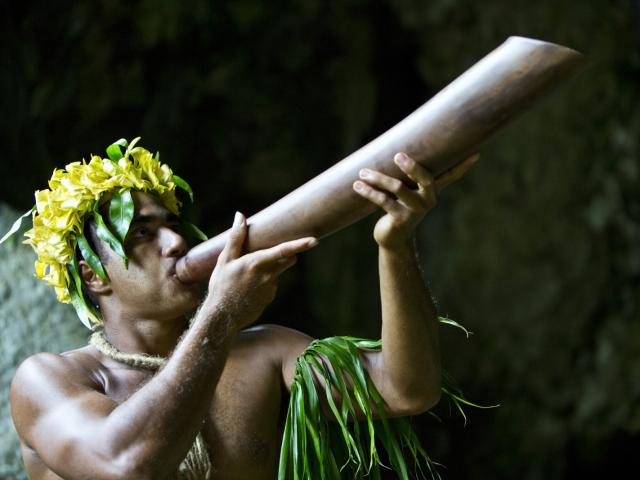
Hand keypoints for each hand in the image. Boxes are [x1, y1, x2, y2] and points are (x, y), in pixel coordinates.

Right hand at [206, 212, 317, 330]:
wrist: (223, 317)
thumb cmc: (221, 286)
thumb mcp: (224, 260)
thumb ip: (235, 237)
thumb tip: (240, 216)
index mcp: (257, 263)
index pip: (283, 250)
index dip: (300, 245)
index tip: (314, 240)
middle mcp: (269, 275)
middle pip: (288, 259)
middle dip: (286, 253)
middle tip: (271, 250)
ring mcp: (271, 287)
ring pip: (277, 271)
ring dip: (270, 268)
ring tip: (247, 275)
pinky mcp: (270, 297)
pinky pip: (271, 283)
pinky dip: (264, 281)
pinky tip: (248, 287)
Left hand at [353, 152, 478, 249]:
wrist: (392, 238)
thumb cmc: (397, 207)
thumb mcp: (405, 191)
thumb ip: (406, 175)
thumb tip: (397, 147)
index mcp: (432, 191)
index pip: (451, 176)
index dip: (462, 166)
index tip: (476, 153)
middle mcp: (428, 200)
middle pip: (425, 178)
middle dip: (412, 166)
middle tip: (398, 156)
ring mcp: (415, 211)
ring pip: (397, 188)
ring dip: (377, 178)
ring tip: (362, 172)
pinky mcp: (400, 219)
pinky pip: (383, 201)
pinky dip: (369, 192)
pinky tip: (357, 186)